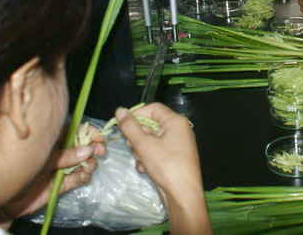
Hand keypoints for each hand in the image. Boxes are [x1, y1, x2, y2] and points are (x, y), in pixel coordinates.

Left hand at [0, 126, 104, 222]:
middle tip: (101, 151)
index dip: (89, 132)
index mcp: (53, 139)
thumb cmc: (17, 167)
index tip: (100, 137)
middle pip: (82, 146)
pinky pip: (77, 178)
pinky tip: (85, 175)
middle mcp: (59, 152)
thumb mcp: (43, 157)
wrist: (4, 197)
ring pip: (82, 162)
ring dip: (90, 163)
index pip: (75, 130)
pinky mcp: (61, 184)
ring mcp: (61, 167)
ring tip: (90, 166)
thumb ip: (66, 154)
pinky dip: (84, 176)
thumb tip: (88, 150)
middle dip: (94, 148)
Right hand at [117, 104, 210, 233]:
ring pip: (151, 140)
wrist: (182, 193)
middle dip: (138, 137)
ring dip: (141, 150)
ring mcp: (177, 145)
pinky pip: (156, 152)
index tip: (123, 125)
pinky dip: (148, 159)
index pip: (153, 108)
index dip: (137, 114)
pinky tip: (145, 169)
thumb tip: (120, 110)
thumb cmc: (166, 165)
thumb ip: (130, 127)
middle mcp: (178, 130)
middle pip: (151, 125)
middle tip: (131, 146)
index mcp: (175, 121)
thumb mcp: (144, 144)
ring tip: (141, 160)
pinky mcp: (173, 158)